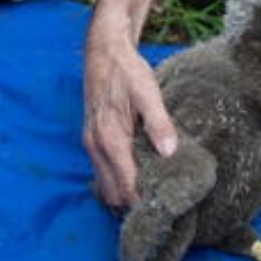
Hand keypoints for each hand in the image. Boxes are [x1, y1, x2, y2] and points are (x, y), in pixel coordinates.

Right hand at [83, 26, 176, 207]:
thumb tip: (170, 151)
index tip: (165, 209)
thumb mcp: (147, 92)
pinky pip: (101, 173)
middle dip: (133, 203)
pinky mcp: (91, 140)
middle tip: (162, 204)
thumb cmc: (127, 71)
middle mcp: (96, 147)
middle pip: (113, 193)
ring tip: (151, 193)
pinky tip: (137, 176)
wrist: (103, 51)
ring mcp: (90, 145)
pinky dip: (116, 181)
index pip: (126, 186)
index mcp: (110, 138)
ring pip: (105, 185)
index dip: (144, 202)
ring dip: (124, 193)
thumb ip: (158, 122)